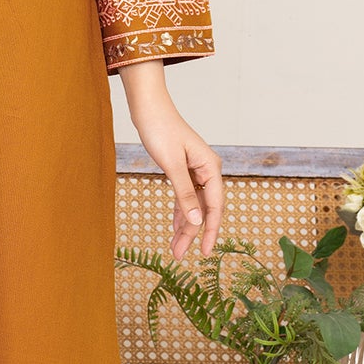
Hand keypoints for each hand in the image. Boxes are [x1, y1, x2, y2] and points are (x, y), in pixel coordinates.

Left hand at [118, 60, 223, 260]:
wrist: (148, 108)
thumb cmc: (160, 130)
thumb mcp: (171, 164)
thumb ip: (185, 193)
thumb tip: (196, 221)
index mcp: (211, 167)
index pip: (215, 206)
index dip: (210, 231)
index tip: (205, 252)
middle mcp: (208, 170)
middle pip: (204, 209)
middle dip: (193, 233)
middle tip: (180, 255)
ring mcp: (196, 170)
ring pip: (194, 205)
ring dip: (185, 226)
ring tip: (175, 248)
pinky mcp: (184, 169)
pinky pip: (186, 197)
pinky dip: (181, 212)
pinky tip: (176, 227)